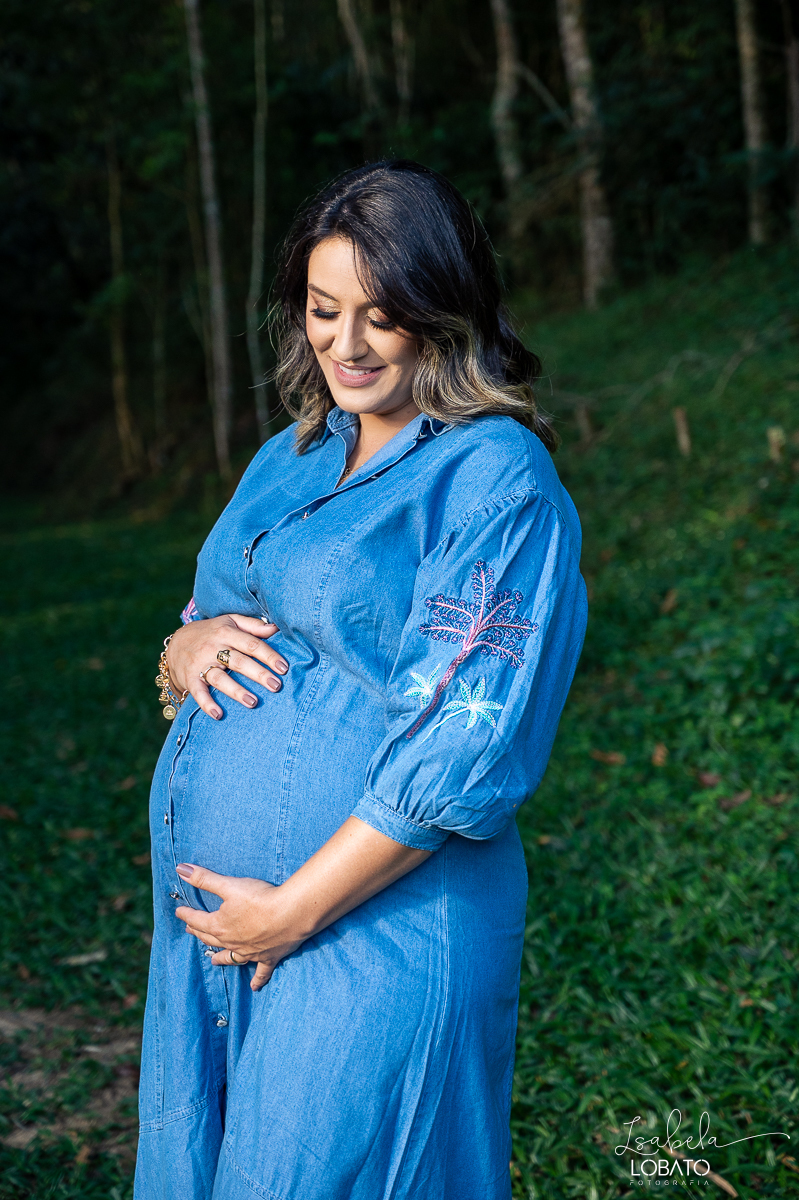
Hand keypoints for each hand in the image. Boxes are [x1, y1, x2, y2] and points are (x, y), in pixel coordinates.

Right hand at [167, 614, 288, 719]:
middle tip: (276, 686)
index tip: (283, 668)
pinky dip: (207, 704)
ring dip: (236, 691)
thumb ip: (253, 625)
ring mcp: (200, 664)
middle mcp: (213, 647)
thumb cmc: (212, 632)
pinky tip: (218, 714)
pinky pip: (198, 692)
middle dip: (258, 674)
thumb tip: (276, 628)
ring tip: (253, 702)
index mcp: (226, 632)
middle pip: (238, 661)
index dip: (268, 655)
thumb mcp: (230, 621)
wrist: (177, 642)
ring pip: (220, 678)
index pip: (251, 644)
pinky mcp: (190, 678)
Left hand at [174, 863, 305, 990]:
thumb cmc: (259, 898)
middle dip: (199, 933)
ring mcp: (250, 952)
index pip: (197, 920)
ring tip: (213, 961)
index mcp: (219, 925)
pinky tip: (254, 987)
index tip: (179, 912)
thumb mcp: (229, 885)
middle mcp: (231, 942)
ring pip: (230, 957)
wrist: (290, 914)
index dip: (187, 915)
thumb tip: (180, 869)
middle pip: (210, 938)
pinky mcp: (268, 958)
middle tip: (191, 930)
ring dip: (221, 958)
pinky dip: (257, 980)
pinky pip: (260, 972)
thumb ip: (204, 878)